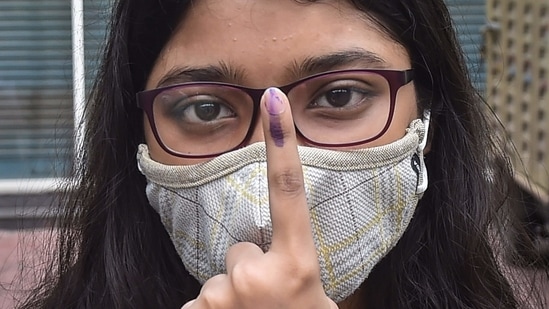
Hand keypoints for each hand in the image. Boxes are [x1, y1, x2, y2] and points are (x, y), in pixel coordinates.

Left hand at [181, 88, 337, 308]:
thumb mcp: (315, 298)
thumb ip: (293, 266)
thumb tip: (267, 251)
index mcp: (297, 267)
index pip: (290, 193)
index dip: (282, 144)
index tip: (274, 100)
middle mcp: (257, 274)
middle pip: (239, 247)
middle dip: (248, 268)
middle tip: (267, 303)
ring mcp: (222, 296)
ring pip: (218, 278)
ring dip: (229, 297)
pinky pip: (199, 302)